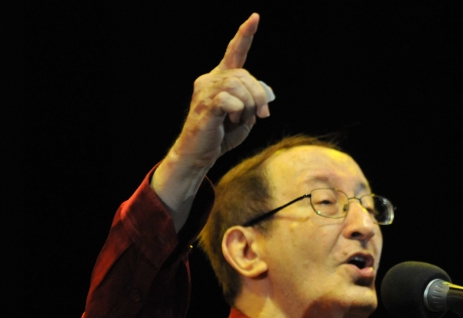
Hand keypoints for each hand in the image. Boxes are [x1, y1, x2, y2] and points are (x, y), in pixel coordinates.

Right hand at [152, 13, 272, 223]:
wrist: (200, 154)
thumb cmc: (221, 135)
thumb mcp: (245, 117)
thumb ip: (253, 101)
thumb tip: (262, 95)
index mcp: (220, 79)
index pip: (234, 52)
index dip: (245, 35)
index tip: (255, 18)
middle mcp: (210, 79)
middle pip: (244, 74)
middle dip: (259, 95)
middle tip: (263, 115)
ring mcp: (205, 91)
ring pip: (237, 85)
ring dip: (249, 104)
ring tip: (242, 119)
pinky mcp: (204, 105)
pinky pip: (229, 101)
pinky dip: (238, 112)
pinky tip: (232, 121)